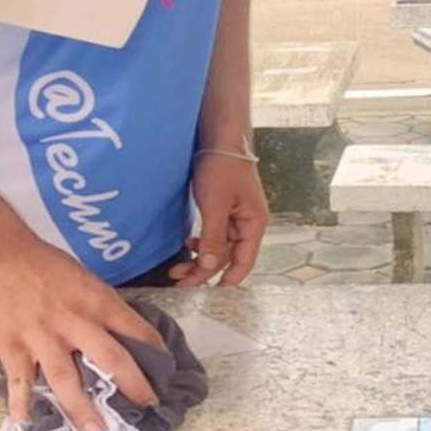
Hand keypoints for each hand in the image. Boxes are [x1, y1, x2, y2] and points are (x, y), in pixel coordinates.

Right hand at [0, 233, 165, 430]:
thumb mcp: (85, 278)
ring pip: (66, 378)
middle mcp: (75, 322)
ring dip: (82, 408)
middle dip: (132, 385)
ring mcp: (44, 337)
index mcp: (97, 301)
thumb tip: (121, 333)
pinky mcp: (14, 347)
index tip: (166, 370)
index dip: (155, 351)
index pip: (136, 329)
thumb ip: (100, 307)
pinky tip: (27, 422)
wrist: (1, 255)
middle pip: (111, 359)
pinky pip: (21, 380)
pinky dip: (22, 403)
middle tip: (148, 405)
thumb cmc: (45, 264)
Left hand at [169, 149, 268, 287]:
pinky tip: (186, 243)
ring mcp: (236, 217)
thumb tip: (209, 268)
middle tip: (179, 282)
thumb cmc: (223, 168)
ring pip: (217, 247)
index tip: (210, 294)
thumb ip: (213, 238)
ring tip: (176, 268)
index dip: (230, 280)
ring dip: (199, 258)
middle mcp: (247, 224)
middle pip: (227, 257)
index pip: (245, 262)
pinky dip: (200, 243)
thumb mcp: (216, 205)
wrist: (220, 137)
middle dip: (203, 271)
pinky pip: (213, 234)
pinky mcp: (224, 209)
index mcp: (254, 224)